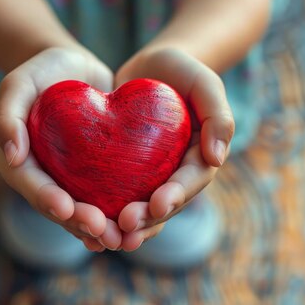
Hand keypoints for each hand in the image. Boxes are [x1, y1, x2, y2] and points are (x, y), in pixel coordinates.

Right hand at [0, 47, 121, 251]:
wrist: (74, 66)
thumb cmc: (42, 70)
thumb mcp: (18, 83)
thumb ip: (6, 115)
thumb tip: (12, 155)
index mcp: (14, 159)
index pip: (29, 183)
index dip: (46, 199)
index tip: (66, 209)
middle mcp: (39, 175)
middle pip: (57, 205)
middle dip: (78, 222)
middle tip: (103, 231)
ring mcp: (65, 177)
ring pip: (80, 210)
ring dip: (98, 228)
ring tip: (120, 239)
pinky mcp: (90, 174)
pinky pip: (100, 198)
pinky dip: (114, 214)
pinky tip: (133, 229)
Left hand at [114, 48, 234, 250]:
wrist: (152, 67)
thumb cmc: (182, 71)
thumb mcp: (205, 83)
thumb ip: (218, 116)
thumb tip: (217, 159)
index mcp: (199, 158)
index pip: (190, 182)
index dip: (176, 196)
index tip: (158, 206)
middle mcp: (175, 173)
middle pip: (164, 205)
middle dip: (147, 220)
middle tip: (124, 226)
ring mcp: (150, 176)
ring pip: (141, 209)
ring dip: (126, 227)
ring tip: (107, 237)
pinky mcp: (125, 173)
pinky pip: (116, 197)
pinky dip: (105, 213)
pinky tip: (86, 225)